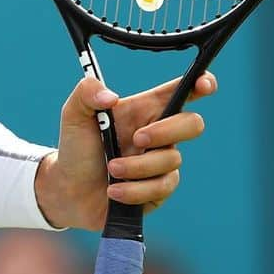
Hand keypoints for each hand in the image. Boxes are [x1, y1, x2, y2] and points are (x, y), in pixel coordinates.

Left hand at [34, 72, 216, 230]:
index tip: (204, 84)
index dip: (201, 83)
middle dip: (166, 131)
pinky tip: (114, 190)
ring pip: (172, 160)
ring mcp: (161, 162)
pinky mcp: (159, 189)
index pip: (180, 92)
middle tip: (136, 139)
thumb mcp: (73, 115)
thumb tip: (111, 97)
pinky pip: (162, 187)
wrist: (68, 189)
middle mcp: (158, 134)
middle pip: (192, 124)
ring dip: (137, 166)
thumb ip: (86, 93)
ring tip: (111, 169)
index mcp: (143, 110)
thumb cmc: (76, 148)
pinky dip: (134, 189)